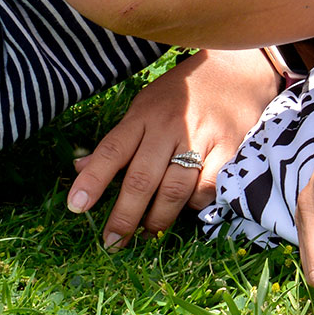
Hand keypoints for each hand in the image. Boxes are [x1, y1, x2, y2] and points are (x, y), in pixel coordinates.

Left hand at [68, 49, 282, 250]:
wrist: (237, 72)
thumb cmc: (183, 93)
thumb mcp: (144, 105)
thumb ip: (119, 139)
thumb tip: (80, 166)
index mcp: (144, 116)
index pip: (112, 151)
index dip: (92, 180)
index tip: (75, 207)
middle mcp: (170, 128)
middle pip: (141, 179)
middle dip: (124, 216)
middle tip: (113, 242)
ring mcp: (201, 139)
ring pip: (173, 190)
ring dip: (158, 218)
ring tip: (148, 232)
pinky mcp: (229, 150)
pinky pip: (206, 189)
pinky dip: (194, 205)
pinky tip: (187, 207)